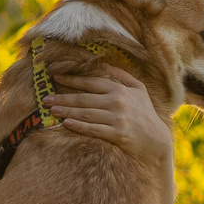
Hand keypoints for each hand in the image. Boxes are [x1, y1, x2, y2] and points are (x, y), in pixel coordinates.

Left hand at [47, 65, 172, 167]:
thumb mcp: (139, 89)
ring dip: (67, 111)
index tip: (55, 77)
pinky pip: (93, 129)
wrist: (156, 140)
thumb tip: (104, 64)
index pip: (91, 83)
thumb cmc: (145, 113)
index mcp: (120, 90)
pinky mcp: (117, 134)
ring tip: (52, 110)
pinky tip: (67, 123)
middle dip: (63, 98)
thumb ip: (122, 75)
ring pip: (86, 113)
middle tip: (46, 99)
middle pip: (84, 99)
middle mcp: (117, 102)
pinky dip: (79, 126)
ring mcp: (117, 118)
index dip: (72, 80)